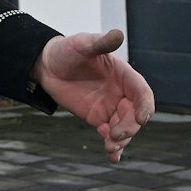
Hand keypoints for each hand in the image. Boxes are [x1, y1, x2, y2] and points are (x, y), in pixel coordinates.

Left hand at [34, 29, 154, 162]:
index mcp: (123, 75)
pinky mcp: (98, 118)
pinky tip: (112, 157)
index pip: (142, 92)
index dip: (144, 105)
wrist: (46, 65)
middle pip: (135, 114)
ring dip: (122, 140)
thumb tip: (119, 33)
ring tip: (110, 147)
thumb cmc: (66, 51)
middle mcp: (121, 92)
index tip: (141, 118)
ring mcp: (111, 107)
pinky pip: (110, 135)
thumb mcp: (82, 44)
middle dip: (130, 127)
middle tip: (115, 135)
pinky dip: (114, 147)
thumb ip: (101, 43)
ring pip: (125, 127)